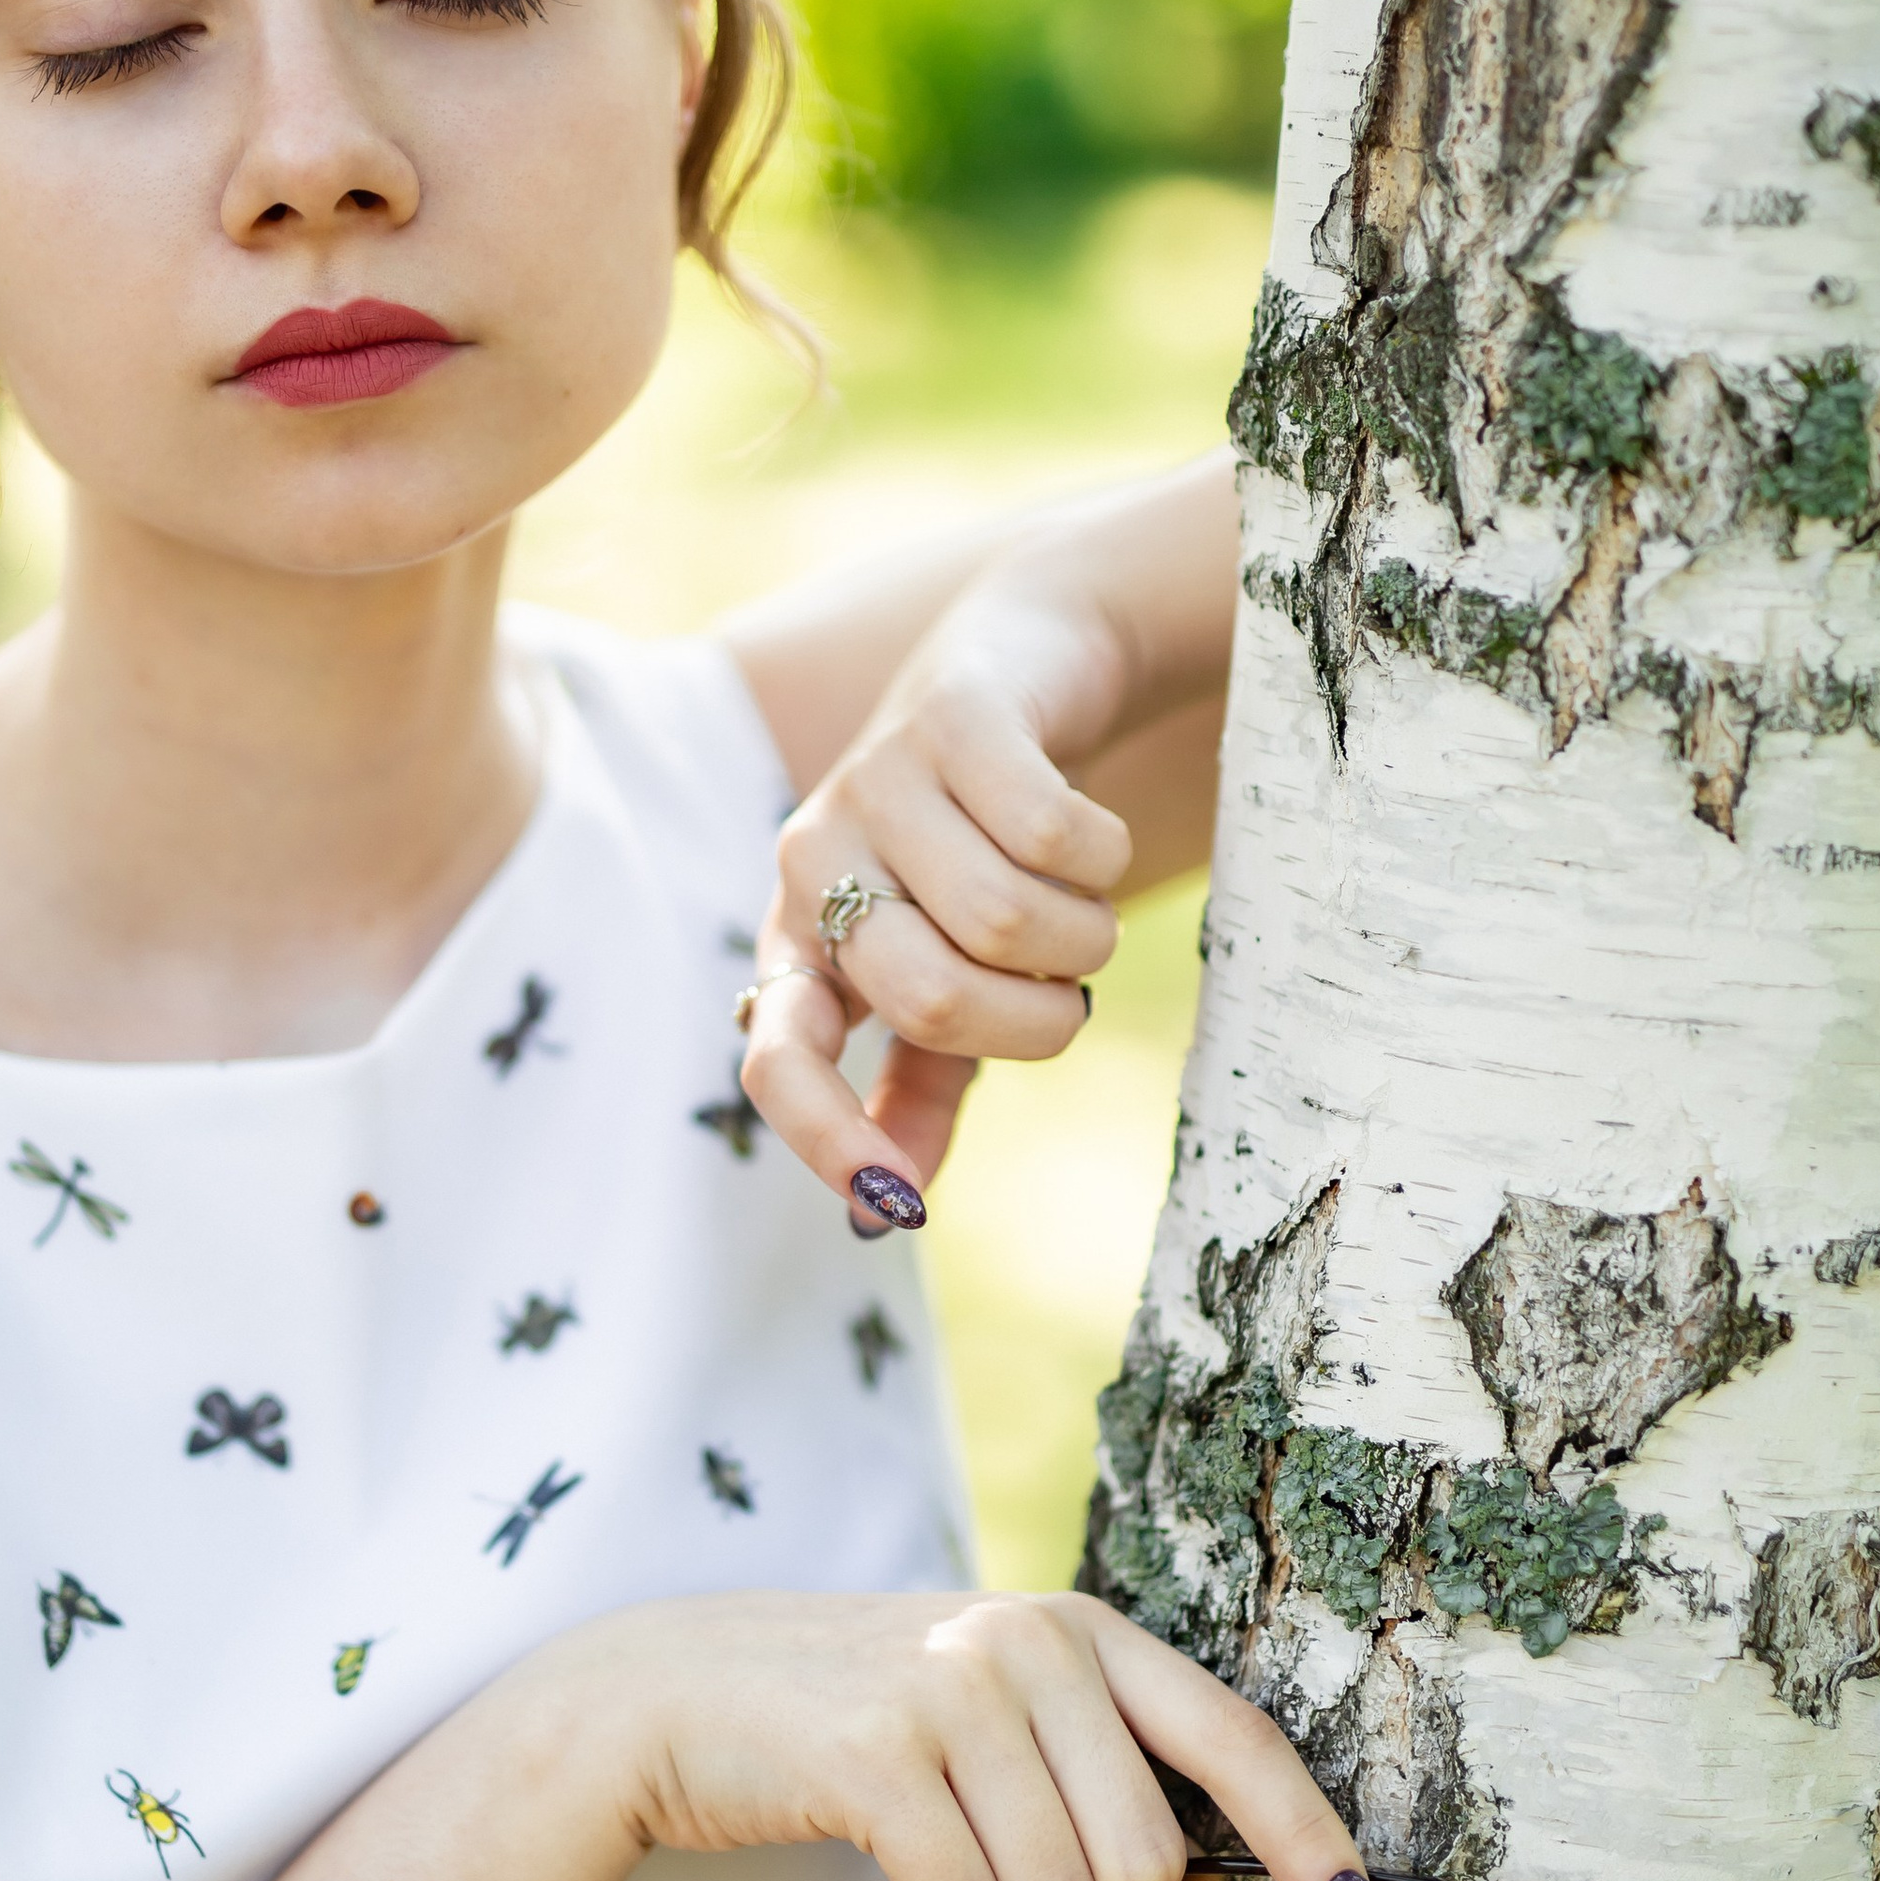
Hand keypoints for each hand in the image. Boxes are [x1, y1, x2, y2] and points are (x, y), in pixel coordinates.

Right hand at [544, 1584, 1377, 1880]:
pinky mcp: (879, 1748)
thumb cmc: (853, 1735)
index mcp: (1082, 1630)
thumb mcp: (996, 1749)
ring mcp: (955, 1683)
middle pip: (1144, 1866)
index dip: (1309, 1836)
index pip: (1234, 1739)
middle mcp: (1032, 1638)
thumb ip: (1108, 1813)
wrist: (670, 1697)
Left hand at [740, 607, 1126, 1227]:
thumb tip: (886, 1214)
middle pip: (931, 998)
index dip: (824, 1130)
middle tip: (1066, 984)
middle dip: (1035, 1017)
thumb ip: (916, 1087)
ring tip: (1079, 901)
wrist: (1027, 666)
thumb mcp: (943, 972)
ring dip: (1084, 933)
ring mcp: (875, 782)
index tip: (892, 1197)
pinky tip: (1089, 834)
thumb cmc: (979, 847)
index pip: (778, 1054)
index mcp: (802, 940)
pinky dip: (1102, 855)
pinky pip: (1054, 834)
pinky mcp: (949, 715)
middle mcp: (814, 861)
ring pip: (1007, 923)